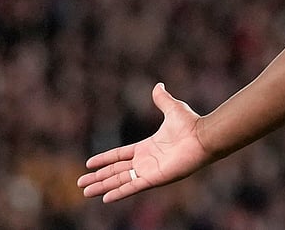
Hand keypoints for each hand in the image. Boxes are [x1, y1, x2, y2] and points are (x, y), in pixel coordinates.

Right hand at [77, 83, 210, 202]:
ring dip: (102, 186)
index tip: (89, 164)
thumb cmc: (191, 124)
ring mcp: (149, 171)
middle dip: (98, 177)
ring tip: (85, 192)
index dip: (104, 159)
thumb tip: (158, 85)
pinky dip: (118, 193)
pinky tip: (105, 198)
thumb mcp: (172, 109)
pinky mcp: (154, 179)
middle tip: (81, 183)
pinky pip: (132, 187)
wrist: (203, 137)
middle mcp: (145, 161)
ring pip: (119, 180)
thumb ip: (162, 100)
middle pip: (116, 171)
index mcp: (147, 147)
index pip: (119, 155)